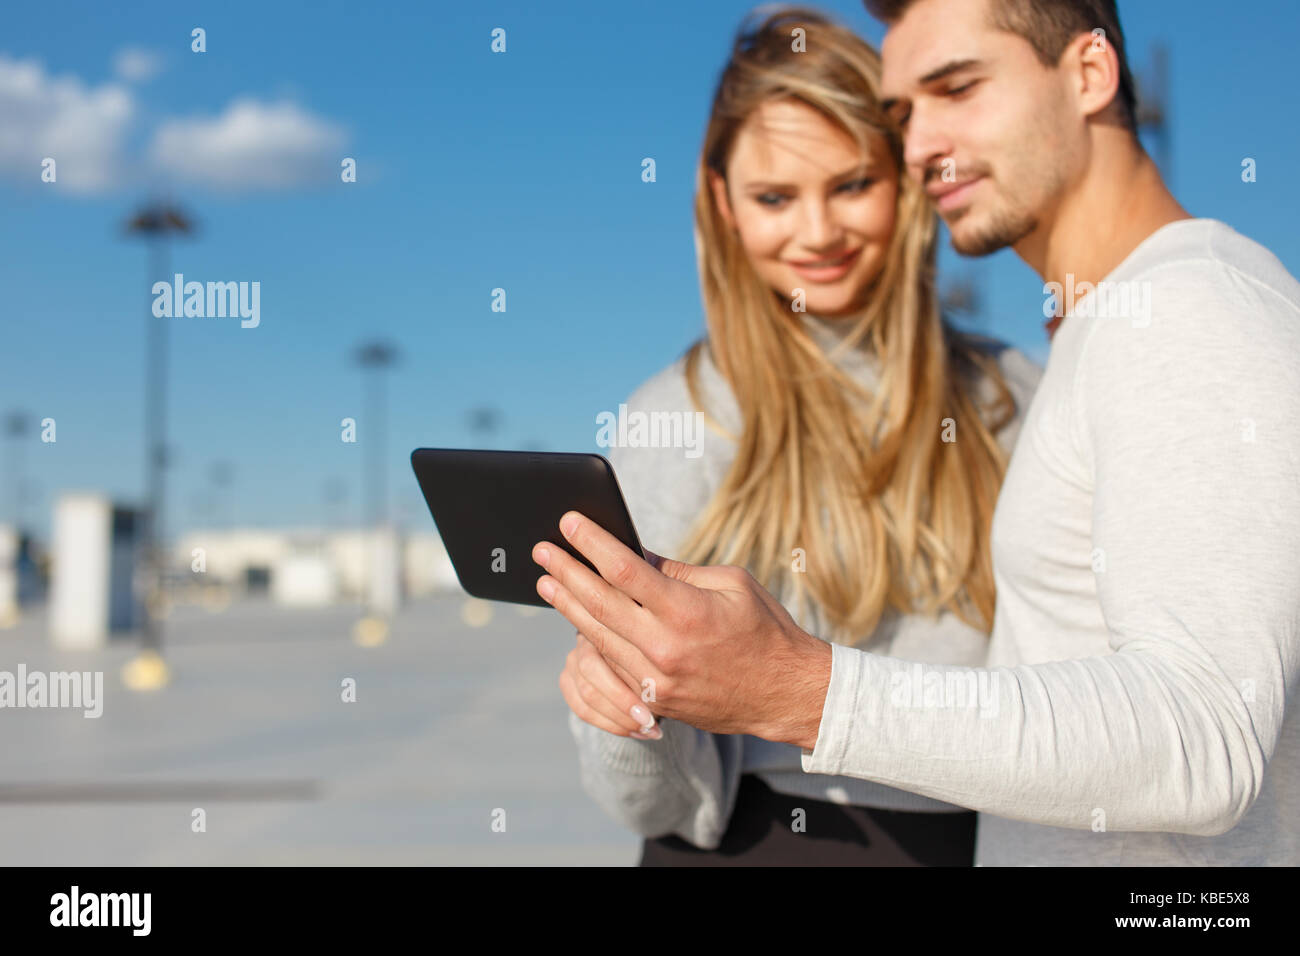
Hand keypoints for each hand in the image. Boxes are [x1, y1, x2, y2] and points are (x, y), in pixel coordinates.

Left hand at [532, 511, 831, 747]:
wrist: (785, 693)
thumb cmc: (764, 629)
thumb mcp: (730, 584)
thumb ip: (676, 570)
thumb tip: (632, 552)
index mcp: (687, 611)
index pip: (624, 570)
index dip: (591, 543)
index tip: (569, 521)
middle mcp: (665, 647)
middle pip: (599, 603)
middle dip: (566, 572)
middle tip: (541, 550)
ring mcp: (656, 680)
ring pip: (597, 637)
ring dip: (568, 607)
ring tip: (546, 582)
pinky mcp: (655, 701)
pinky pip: (611, 665)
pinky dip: (591, 639)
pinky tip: (576, 619)